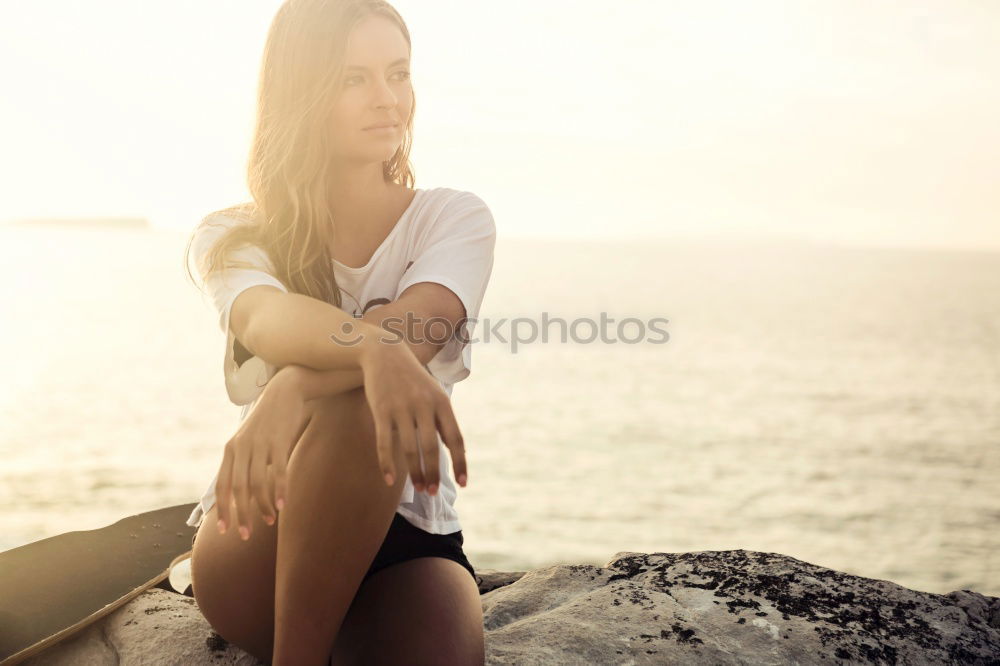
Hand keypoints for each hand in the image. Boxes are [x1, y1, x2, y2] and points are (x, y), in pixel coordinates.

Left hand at [214, 366, 308, 540]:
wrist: (285, 391)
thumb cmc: (267, 421)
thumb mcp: (248, 440)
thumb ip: (242, 462)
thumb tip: (239, 493)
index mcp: (230, 449)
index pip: (222, 485)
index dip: (222, 509)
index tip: (224, 530)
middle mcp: (241, 447)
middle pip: (238, 489)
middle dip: (241, 514)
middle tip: (245, 535)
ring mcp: (260, 444)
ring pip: (258, 483)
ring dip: (262, 506)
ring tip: (269, 521)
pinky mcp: (279, 441)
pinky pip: (278, 471)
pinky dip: (279, 490)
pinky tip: (281, 505)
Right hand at [359, 342, 466, 495]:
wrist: (384, 352)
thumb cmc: (412, 379)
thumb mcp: (434, 393)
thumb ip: (442, 420)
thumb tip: (456, 452)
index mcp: (442, 402)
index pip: (455, 438)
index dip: (460, 463)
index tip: (463, 484)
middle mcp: (424, 405)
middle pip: (431, 448)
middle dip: (433, 474)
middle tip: (432, 493)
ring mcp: (401, 408)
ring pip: (409, 449)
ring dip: (414, 473)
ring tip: (419, 489)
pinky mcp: (381, 410)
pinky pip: (384, 443)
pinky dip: (387, 464)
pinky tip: (389, 481)